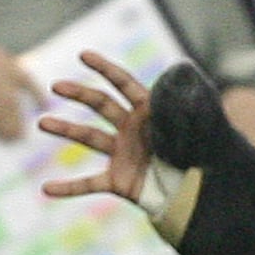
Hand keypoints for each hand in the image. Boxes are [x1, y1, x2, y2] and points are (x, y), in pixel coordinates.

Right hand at [39, 53, 254, 254]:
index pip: (125, 84)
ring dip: (66, 129)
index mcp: (153, 112)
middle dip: (79, 93)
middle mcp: (135, 129)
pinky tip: (46, 189)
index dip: (105, 68)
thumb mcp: (205, 131)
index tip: (83, 55)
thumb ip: (192, 106)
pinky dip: (69, 187)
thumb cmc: (211, 161)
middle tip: (56, 86)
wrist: (211, 198)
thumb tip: (184, 74)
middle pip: (101, 104)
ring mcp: (124, 154)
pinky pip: (89, 183)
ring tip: (43, 124)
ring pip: (89, 137)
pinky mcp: (119, 182)